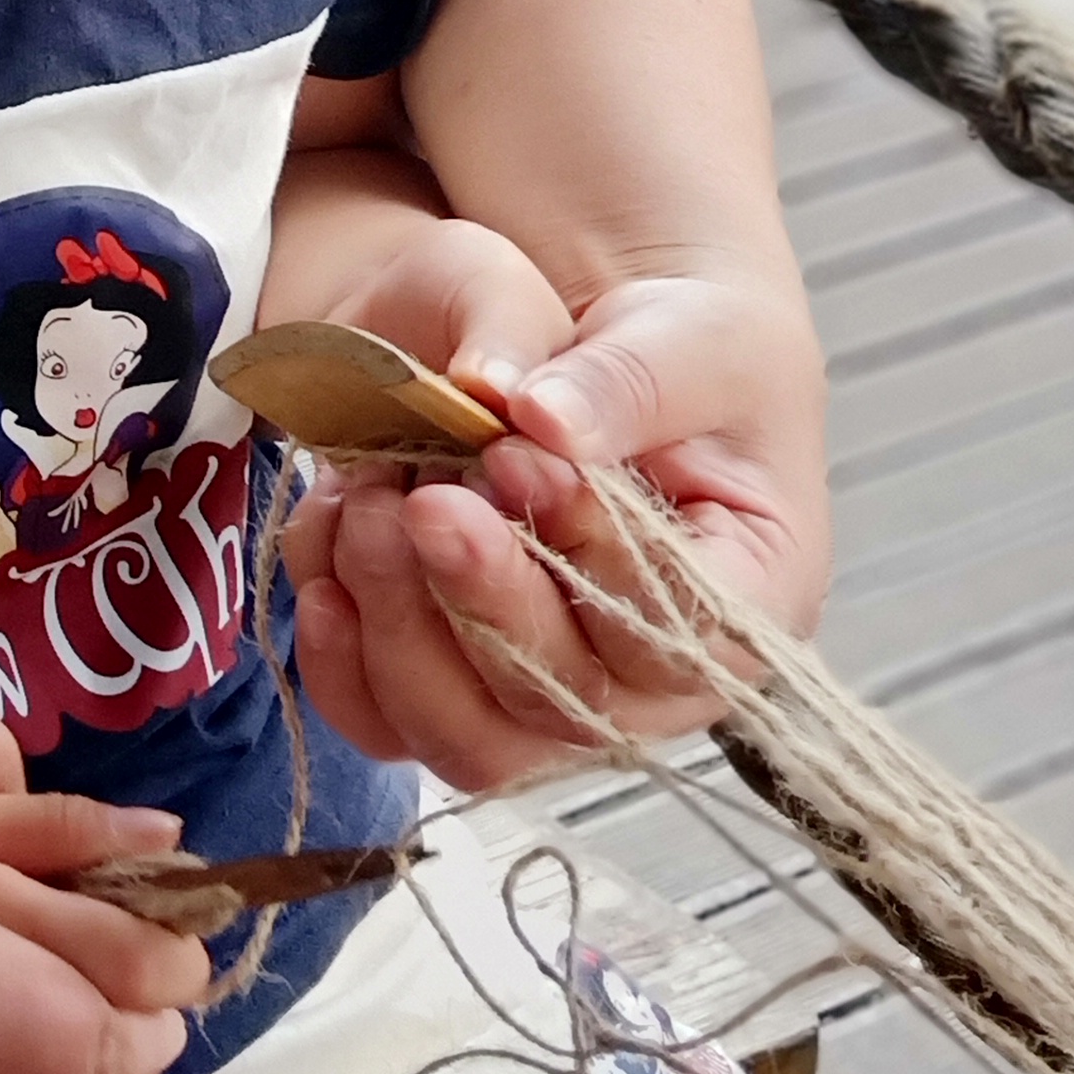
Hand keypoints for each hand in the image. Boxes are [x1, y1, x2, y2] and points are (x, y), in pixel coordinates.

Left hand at [285, 256, 829, 790]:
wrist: (596, 346)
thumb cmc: (681, 346)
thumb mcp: (690, 333)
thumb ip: (627, 378)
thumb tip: (542, 418)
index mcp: (749, 600)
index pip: (676, 630)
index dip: (591, 559)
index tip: (514, 456)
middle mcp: (657, 681)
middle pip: (568, 707)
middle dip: (484, 602)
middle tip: (421, 498)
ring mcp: (554, 699)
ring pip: (471, 740)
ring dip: (403, 636)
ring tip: (365, 511)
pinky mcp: (461, 687)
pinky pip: (388, 724)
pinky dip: (342, 662)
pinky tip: (324, 577)